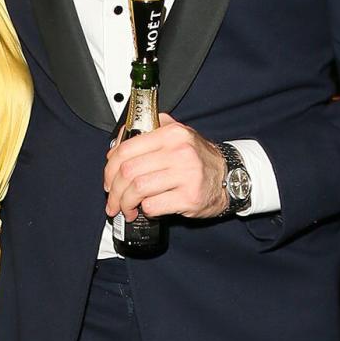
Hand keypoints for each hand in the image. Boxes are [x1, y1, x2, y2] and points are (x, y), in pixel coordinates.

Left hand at [104, 113, 227, 221]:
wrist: (230, 176)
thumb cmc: (199, 157)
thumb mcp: (178, 133)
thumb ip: (151, 130)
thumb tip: (119, 141)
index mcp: (171, 134)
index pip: (126, 149)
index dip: (110, 167)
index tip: (108, 178)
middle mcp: (179, 152)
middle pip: (129, 171)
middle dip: (114, 190)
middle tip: (112, 199)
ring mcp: (185, 176)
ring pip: (137, 190)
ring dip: (125, 203)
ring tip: (125, 208)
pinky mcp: (189, 198)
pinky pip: (153, 206)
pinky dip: (144, 210)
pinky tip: (145, 210)